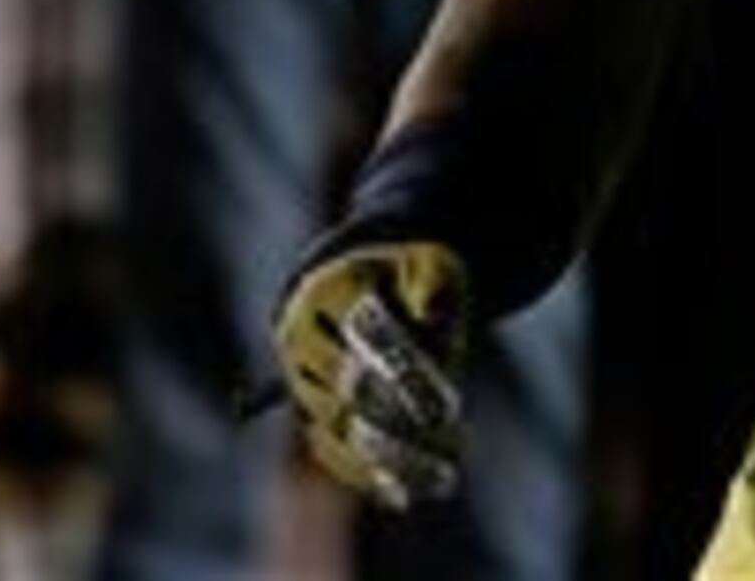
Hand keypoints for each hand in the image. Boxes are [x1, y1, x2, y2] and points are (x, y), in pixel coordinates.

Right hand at [273, 236, 470, 508]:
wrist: (374, 275)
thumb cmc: (412, 267)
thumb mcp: (432, 262)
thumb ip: (433, 287)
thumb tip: (430, 319)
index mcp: (329, 290)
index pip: (368, 336)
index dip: (408, 374)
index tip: (446, 409)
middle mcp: (303, 340)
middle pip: (350, 391)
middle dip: (401, 421)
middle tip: (451, 442)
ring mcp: (304, 381)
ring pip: (342, 431)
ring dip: (393, 457)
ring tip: (445, 475)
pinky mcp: (314, 414)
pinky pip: (334, 452)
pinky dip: (371, 475)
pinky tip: (412, 491)